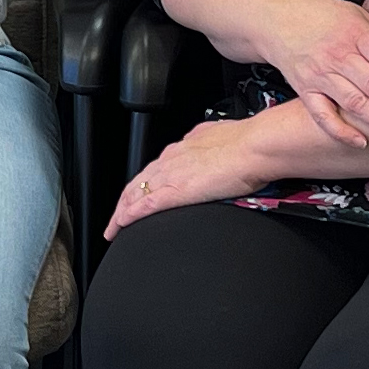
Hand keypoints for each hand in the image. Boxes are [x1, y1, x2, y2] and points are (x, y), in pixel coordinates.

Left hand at [108, 117, 268, 238]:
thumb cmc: (246, 144)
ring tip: (113, 228)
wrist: (255, 147)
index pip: (153, 170)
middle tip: (116, 218)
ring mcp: (170, 175)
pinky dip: (129, 216)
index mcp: (183, 148)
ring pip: (134, 195)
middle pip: (137, 183)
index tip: (137, 195)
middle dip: (124, 202)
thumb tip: (213, 151)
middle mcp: (171, 160)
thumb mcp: (220, 140)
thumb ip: (211, 148)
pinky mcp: (176, 191)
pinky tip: (121, 225)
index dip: (142, 184)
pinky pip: (144, 206)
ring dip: (121, 213)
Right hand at [254, 0, 368, 146]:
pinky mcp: (305, 89)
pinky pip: (322, 114)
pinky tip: (360, 141)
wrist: (275, 17)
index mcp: (354, 34)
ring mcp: (319, 74)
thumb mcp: (357, 18)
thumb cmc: (322, 16)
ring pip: (354, 102)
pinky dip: (340, 130)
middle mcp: (337, 55)